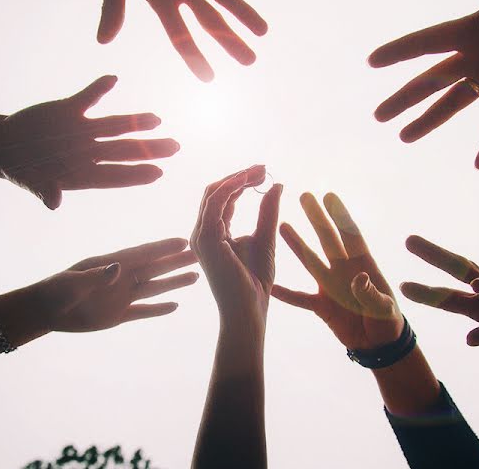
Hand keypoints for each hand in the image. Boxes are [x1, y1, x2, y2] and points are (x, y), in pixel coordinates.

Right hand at [0, 75, 177, 209]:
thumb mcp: (31, 182)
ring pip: (114, 126)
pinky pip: (88, 98)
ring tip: (157, 119)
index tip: (158, 173)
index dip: (136, 174)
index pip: (115, 175)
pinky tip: (112, 79)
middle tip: (176, 147)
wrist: (5, 145)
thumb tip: (53, 202)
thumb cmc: (22, 170)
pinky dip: (98, 88)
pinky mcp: (68, 110)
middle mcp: (89, 152)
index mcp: (83, 173)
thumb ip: (44, 190)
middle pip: (125, 150)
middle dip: (149, 149)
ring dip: (135, 121)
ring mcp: (82, 130)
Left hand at [31, 237, 198, 332]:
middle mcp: (121, 279)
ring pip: (154, 288)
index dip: (163, 247)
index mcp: (112, 265)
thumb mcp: (73, 283)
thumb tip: (118, 268)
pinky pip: (143, 311)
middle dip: (176, 261)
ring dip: (174, 283)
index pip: (143, 254)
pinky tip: (175, 305)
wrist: (44, 312)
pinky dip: (158, 309)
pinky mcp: (118, 315)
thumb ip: (96, 276)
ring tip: (195, 277)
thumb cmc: (55, 291)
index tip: (184, 241)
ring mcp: (121, 297)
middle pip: (155, 269)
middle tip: (200, 255)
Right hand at [190, 166, 282, 327]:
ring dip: (237, 178)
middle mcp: (202, 233)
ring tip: (260, 171)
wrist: (249, 311)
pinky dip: (231, 187)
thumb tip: (276, 185)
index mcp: (214, 233)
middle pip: (214, 191)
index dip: (242, 181)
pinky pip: (215, 203)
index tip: (264, 172)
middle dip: (239, 176)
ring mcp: (201, 236)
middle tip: (263, 168)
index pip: (222, 198)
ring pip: (213, 193)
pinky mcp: (206, 239)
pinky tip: (249, 181)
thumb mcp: (266, 239)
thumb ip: (267, 212)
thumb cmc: (256, 282)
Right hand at [273, 192, 401, 349]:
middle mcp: (344, 270)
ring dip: (297, 245)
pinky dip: (287, 294)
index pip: (351, 236)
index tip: (330, 196)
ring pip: (311, 262)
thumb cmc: (389, 322)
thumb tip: (359, 277)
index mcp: (364, 265)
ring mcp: (331, 286)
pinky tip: (271, 286)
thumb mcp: (385, 308)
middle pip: (328, 240)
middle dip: (317, 218)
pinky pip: (301, 299)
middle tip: (304, 196)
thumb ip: (371, 294)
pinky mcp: (322, 306)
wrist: (379, 345)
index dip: (341, 216)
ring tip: (283, 225)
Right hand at [368, 0, 478, 168]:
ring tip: (404, 138)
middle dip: (405, 98)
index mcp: (473, 30)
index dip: (402, 51)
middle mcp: (475, 57)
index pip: (429, 43)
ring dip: (429, 121)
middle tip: (378, 116)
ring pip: (453, 103)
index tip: (372, 61)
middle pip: (432, 81)